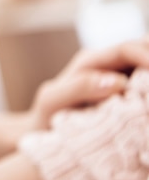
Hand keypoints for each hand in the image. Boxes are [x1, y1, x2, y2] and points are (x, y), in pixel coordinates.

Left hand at [28, 37, 148, 128]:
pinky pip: (146, 86)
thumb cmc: (45, 115)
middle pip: (145, 50)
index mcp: (92, 61)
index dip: (148, 56)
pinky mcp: (126, 95)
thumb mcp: (52, 100)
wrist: (41, 131)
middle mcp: (108, 66)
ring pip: (147, 67)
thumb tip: (116, 81)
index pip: (128, 49)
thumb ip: (79, 87)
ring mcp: (118, 79)